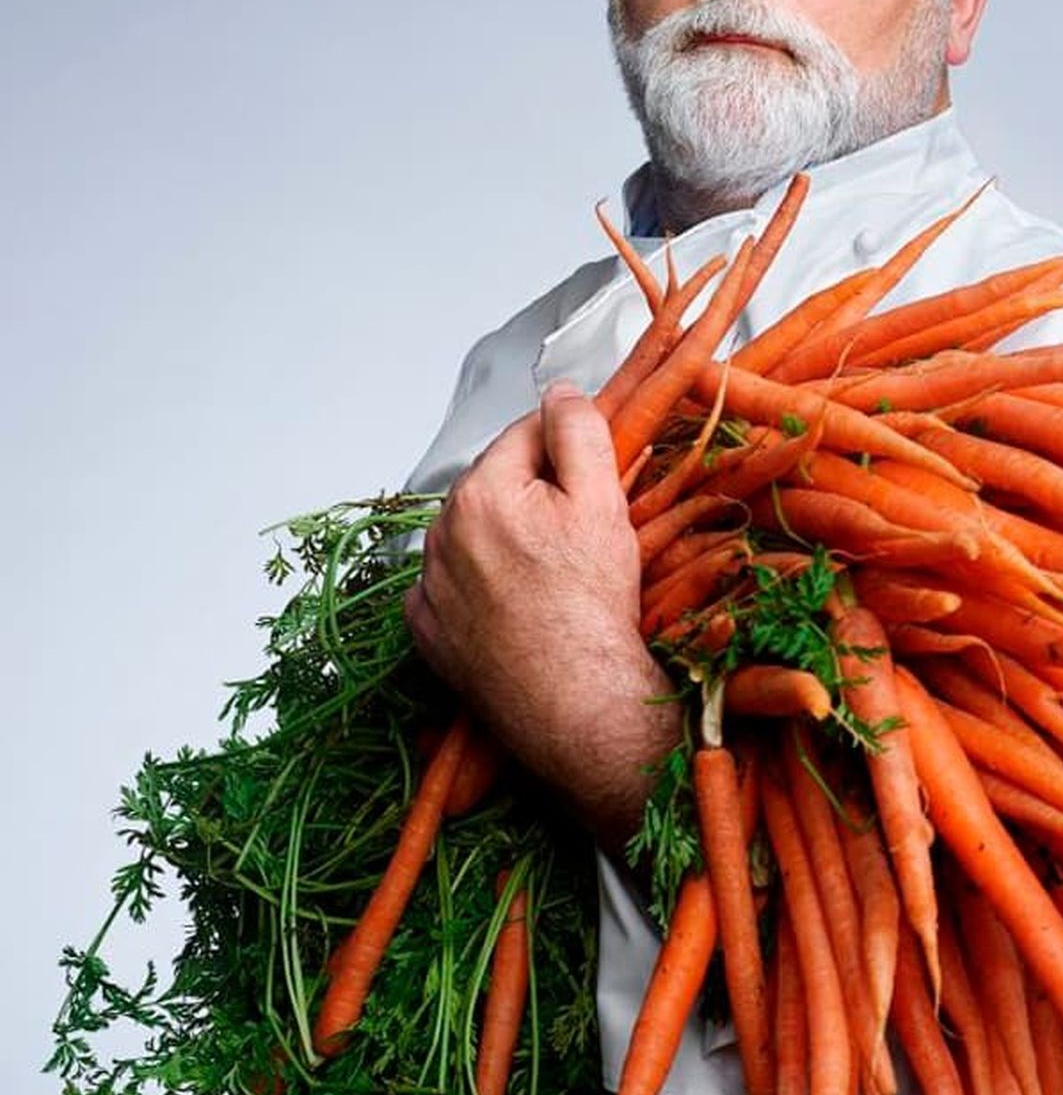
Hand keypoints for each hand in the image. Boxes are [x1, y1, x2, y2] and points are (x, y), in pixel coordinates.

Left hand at [404, 382, 679, 853]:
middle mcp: (442, 533)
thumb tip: (561, 391)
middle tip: (582, 535)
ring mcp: (429, 586)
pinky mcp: (428, 632)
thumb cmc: (593, 608)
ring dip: (506, 538)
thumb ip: (579, 432)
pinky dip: (478, 586)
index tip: (595, 476)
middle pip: (496, 484)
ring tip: (554, 576)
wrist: (578, 704)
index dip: (568, 448)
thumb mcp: (603, 502)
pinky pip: (450, 588)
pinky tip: (518, 604)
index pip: (525, 435)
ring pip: (473, 535)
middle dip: (535, 495)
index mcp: (482, 491)